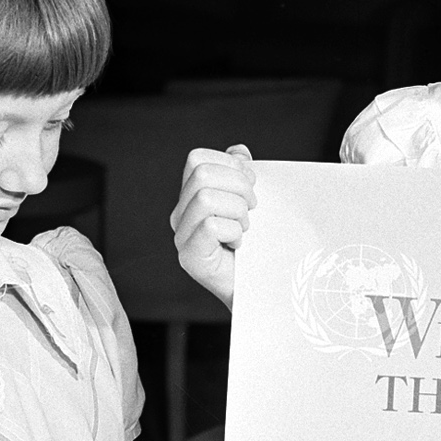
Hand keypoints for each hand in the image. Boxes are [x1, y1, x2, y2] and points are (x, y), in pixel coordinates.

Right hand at [171, 143, 254, 307]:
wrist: (260, 288)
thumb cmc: (256, 246)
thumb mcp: (252, 202)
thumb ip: (242, 175)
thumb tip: (239, 151)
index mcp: (191, 196)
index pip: (198, 159)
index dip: (229, 164)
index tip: (251, 183)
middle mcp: (181, 214)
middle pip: (202, 174)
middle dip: (238, 186)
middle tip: (254, 208)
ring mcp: (182, 237)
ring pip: (206, 198)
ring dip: (238, 211)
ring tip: (246, 228)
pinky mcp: (190, 257)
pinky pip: (211, 226)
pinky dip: (234, 232)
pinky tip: (239, 245)